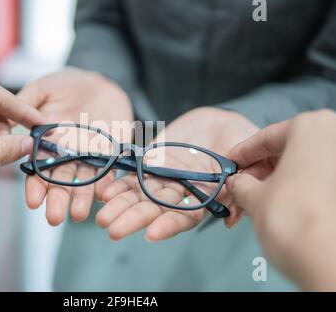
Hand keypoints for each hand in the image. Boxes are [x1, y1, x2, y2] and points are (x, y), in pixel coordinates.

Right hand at [18, 67, 133, 225]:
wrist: (98, 81)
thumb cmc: (64, 84)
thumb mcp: (41, 89)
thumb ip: (24, 105)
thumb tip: (3, 124)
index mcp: (47, 144)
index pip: (39, 169)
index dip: (36, 186)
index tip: (33, 202)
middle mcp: (67, 155)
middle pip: (61, 181)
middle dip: (57, 200)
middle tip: (54, 218)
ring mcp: (90, 155)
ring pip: (85, 181)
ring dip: (81, 198)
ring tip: (77, 215)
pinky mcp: (113, 152)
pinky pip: (111, 170)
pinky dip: (108, 183)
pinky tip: (104, 196)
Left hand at [96, 107, 258, 240]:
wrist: (222, 120)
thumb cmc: (242, 140)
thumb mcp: (252, 159)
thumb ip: (245, 183)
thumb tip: (233, 220)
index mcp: (205, 196)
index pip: (186, 216)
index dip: (169, 225)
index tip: (151, 234)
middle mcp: (181, 191)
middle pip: (155, 209)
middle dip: (134, 219)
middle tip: (112, 229)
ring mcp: (164, 177)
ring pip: (139, 194)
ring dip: (120, 205)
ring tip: (101, 216)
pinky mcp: (152, 162)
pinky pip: (133, 173)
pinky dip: (119, 183)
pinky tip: (104, 191)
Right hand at [226, 110, 335, 290]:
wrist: (324, 257)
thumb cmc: (294, 220)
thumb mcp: (252, 195)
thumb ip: (240, 183)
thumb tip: (236, 183)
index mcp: (310, 127)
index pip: (265, 137)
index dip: (241, 154)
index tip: (230, 163)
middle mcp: (333, 137)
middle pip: (286, 149)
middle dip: (259, 170)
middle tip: (240, 185)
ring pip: (302, 164)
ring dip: (275, 181)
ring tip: (255, 200)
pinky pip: (316, 178)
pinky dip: (296, 187)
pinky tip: (277, 203)